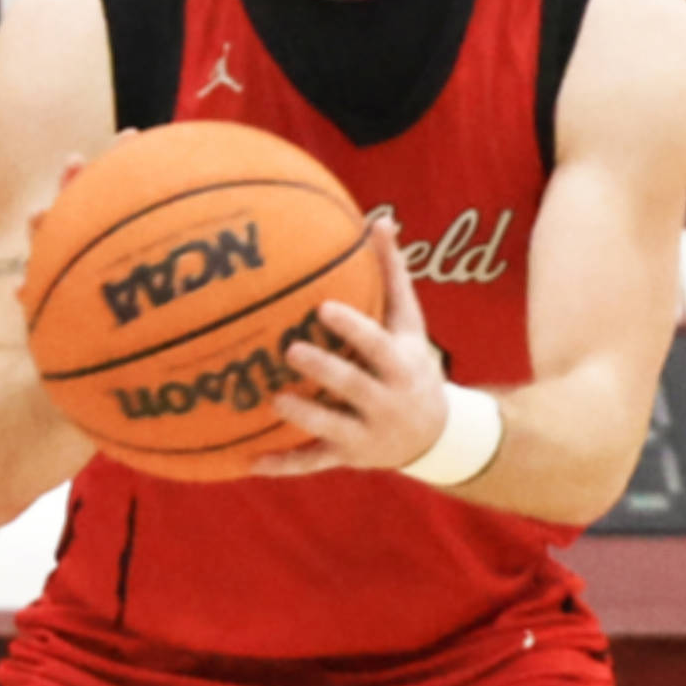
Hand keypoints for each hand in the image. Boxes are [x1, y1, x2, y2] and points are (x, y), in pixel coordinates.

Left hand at [252, 224, 447, 478]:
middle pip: (355, 386)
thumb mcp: (410, 325)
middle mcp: (387, 403)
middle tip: (290, 350)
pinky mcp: (346, 457)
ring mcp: (366, 435)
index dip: (353, 329)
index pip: (378, 346)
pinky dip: (284, 465)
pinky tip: (250, 462)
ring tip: (274, 400)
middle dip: (325, 371)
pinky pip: (312, 463)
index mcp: (401, 366)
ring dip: (304, 417)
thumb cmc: (412, 364)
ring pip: (333, 428)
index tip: (323, 308)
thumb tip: (380, 220)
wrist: (435, 434)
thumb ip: (393, 276)